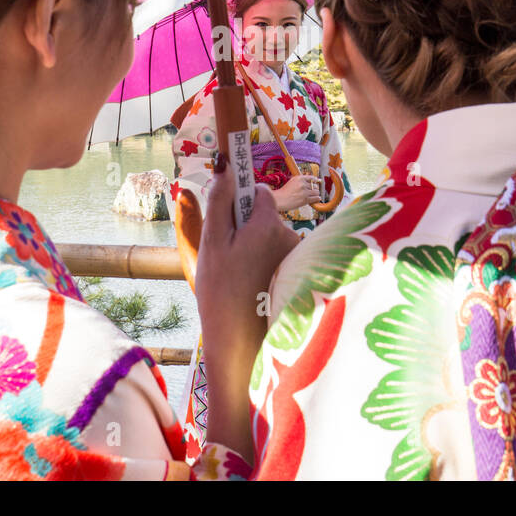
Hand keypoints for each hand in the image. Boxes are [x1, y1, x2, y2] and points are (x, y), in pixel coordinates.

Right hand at [195, 153, 301, 461]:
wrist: (242, 346)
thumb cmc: (221, 294)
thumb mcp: (212, 244)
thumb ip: (219, 203)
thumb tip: (226, 169)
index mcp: (269, 223)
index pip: (259, 191)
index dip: (240, 200)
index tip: (226, 218)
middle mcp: (291, 236)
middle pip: (267, 218)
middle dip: (248, 230)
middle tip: (227, 259)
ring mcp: (299, 259)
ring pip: (273, 241)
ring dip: (257, 252)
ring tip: (240, 281)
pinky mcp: (303, 278)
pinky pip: (281, 261)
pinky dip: (268, 269)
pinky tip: (254, 291)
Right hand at [272, 173, 323, 211]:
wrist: (279, 200)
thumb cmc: (284, 192)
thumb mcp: (291, 182)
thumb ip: (300, 181)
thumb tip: (310, 181)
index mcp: (299, 178)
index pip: (311, 178)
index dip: (315, 180)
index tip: (317, 182)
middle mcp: (302, 184)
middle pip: (315, 186)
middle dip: (315, 189)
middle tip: (313, 191)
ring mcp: (304, 192)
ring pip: (316, 192)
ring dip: (316, 194)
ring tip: (314, 196)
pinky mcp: (305, 199)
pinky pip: (316, 198)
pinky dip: (317, 199)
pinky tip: (317, 199)